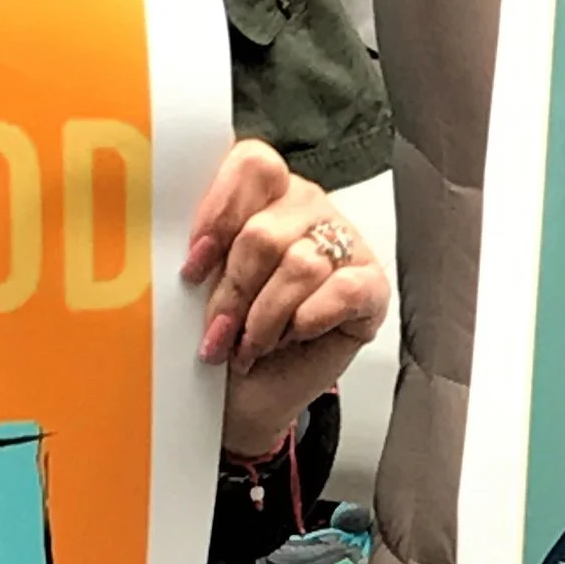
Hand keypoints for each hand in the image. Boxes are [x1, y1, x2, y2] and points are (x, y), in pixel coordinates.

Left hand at [182, 142, 390, 462]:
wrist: (245, 398)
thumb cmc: (221, 337)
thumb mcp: (196, 286)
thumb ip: (199, 251)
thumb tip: (192, 252)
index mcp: (263, 193)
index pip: (253, 165)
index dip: (219, 213)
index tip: (194, 265)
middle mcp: (307, 208)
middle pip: (267, 231)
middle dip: (236, 290)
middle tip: (220, 329)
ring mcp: (346, 243)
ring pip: (302, 264)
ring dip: (267, 316)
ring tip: (252, 344)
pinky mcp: (373, 286)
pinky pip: (343, 291)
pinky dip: (308, 320)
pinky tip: (294, 338)